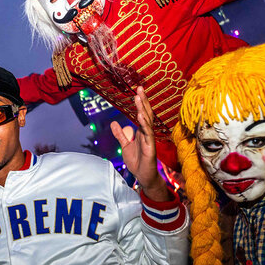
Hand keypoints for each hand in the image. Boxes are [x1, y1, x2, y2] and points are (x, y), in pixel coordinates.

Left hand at [110, 86, 169, 201]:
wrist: (143, 176)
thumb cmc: (137, 161)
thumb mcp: (125, 145)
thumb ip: (120, 134)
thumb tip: (113, 123)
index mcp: (141, 132)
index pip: (142, 114)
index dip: (140, 103)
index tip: (137, 91)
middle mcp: (147, 133)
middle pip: (146, 113)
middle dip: (143, 101)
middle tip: (140, 88)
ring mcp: (149, 139)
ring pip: (147, 121)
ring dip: (143, 109)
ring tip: (138, 98)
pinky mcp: (150, 147)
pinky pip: (148, 134)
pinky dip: (144, 124)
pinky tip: (140, 115)